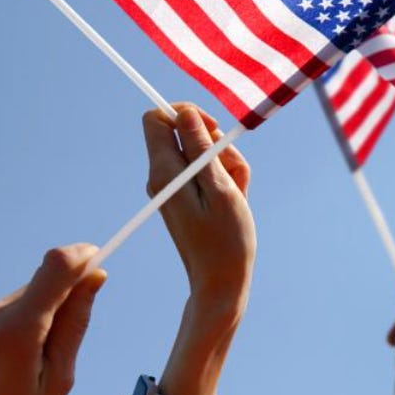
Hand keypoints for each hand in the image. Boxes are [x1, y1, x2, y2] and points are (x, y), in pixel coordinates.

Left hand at [0, 247, 105, 394]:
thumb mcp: (58, 382)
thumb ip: (75, 324)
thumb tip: (94, 278)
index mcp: (17, 331)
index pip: (56, 266)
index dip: (81, 257)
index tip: (97, 260)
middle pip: (39, 287)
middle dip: (58, 306)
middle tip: (55, 357)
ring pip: (19, 301)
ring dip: (32, 321)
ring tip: (21, 371)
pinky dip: (9, 329)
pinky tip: (0, 368)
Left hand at [145, 104, 254, 394]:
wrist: (221, 282)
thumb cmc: (226, 239)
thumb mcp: (220, 188)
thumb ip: (200, 149)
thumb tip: (184, 113)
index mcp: (164, 171)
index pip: (157, 117)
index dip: (185, 112)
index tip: (212, 128)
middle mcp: (162, 176)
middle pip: (185, 132)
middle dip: (215, 142)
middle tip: (231, 170)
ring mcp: (173, 187)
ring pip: (202, 152)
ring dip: (226, 163)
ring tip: (238, 193)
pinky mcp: (186, 197)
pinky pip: (207, 172)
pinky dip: (226, 178)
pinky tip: (236, 201)